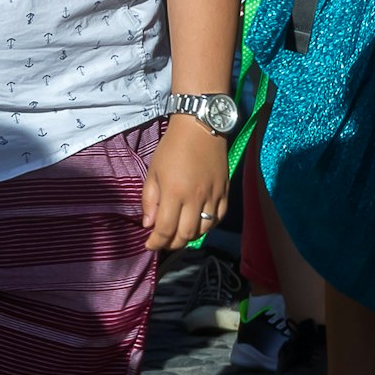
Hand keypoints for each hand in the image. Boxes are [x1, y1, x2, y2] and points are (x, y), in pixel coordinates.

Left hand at [139, 114, 232, 254]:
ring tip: (179, 234)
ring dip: (190, 237)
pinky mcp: (225, 193)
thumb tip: (149, 225)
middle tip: (163, 242)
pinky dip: (208, 226)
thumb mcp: (153, 171)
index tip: (150, 246)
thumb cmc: (172, 148)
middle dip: (172, 243)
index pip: (165, 229)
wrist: (200, 128)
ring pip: (204, 230)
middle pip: (186, 234)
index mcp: (174, 193)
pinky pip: (219, 218)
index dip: (157, 242)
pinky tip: (198, 224)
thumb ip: (150, 199)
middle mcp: (196, 198)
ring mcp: (213, 196)